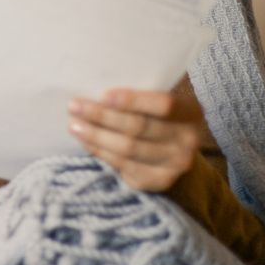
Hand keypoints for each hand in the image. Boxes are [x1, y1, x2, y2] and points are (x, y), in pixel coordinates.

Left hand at [67, 87, 202, 191]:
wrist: (176, 154)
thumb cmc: (159, 118)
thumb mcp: (160, 101)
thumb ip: (143, 92)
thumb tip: (99, 82)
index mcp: (190, 112)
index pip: (164, 105)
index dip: (133, 100)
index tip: (104, 94)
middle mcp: (187, 141)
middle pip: (138, 128)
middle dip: (102, 116)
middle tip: (75, 106)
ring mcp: (173, 165)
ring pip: (127, 149)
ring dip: (95, 135)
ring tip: (74, 124)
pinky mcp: (156, 182)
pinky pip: (122, 165)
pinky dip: (99, 151)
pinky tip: (85, 140)